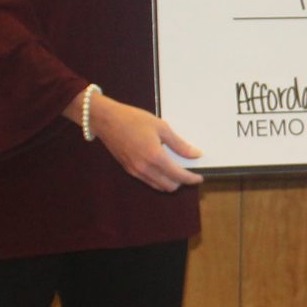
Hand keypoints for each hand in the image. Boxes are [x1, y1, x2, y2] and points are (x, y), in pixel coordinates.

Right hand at [89, 92, 203, 190]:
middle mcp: (145, 168)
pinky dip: (158, 179)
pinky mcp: (129, 170)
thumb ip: (179, 144)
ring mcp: (135, 171)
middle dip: (181, 182)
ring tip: (176, 170)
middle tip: (188, 172)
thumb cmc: (134, 119)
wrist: (106, 120)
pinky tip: (162, 168)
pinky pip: (148, 181)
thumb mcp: (161, 127)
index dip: (191, 179)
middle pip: (169, 186)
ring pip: (158, 186)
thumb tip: (195, 154)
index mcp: (155, 157)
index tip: (200, 178)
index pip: (179, 176)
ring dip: (170, 182)